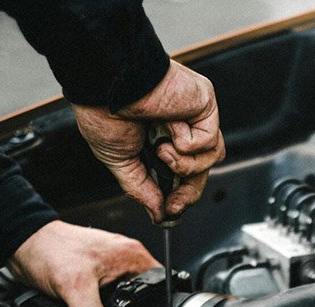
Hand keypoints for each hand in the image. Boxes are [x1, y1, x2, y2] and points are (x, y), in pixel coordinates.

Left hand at [8, 220, 158, 306]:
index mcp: (132, 256)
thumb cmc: (49, 250)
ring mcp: (111, 268)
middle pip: (143, 296)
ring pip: (124, 299)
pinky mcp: (97, 276)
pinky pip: (108, 298)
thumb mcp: (75, 289)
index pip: (159, 286)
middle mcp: (125, 260)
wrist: (23, 244)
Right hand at [72, 60, 224, 222]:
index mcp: (161, 138)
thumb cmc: (104, 110)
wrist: (105, 84)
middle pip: (202, 170)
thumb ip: (141, 189)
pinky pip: (208, 140)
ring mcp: (195, 115)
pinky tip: (169, 127)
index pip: (184, 173)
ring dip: (185, 164)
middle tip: (173, 203)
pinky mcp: (205, 104)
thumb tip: (158, 214)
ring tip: (161, 151)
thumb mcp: (121, 161)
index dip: (181, 196)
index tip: (170, 211)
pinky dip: (187, 143)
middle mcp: (182, 127)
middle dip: (188, 192)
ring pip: (210, 157)